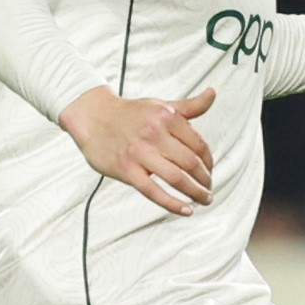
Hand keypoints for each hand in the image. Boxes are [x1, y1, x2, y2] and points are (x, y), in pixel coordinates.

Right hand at [60, 86, 215, 214]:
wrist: (93, 116)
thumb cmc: (129, 114)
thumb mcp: (160, 106)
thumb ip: (189, 106)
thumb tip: (212, 94)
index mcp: (166, 117)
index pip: (198, 144)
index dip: (209, 160)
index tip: (210, 169)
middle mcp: (154, 133)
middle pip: (190, 162)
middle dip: (205, 179)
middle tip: (208, 187)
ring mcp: (140, 153)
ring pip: (176, 178)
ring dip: (195, 192)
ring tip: (203, 199)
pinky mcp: (126, 170)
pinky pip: (153, 191)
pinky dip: (172, 203)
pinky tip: (185, 210)